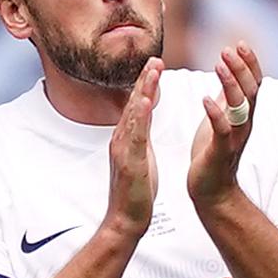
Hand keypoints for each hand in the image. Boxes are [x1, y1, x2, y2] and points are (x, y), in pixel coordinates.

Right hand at [100, 65, 166, 245]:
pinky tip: (146, 101)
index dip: (145, 84)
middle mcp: (121, 139)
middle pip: (134, 103)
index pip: (137, 105)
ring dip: (143, 90)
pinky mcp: (129, 163)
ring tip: (152, 70)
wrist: (126, 220)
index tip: (155, 64)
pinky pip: (135, 135)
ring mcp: (123, 150)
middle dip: (145, 80)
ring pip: (134, 114)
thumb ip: (141, 137)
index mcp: (127, 138)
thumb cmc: (136, 191)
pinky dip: (140, 116)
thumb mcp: (141, 157)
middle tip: (155, 58)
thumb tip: (143, 122)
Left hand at [186, 41, 266, 207]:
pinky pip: (222, 131)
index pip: (253, 84)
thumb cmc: (214, 153)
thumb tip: (232, 72)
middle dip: (241, 69)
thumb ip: (229, 98)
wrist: (211, 190)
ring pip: (240, 108)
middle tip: (227, 49)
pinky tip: (205, 99)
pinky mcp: (221, 152)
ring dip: (231, 85)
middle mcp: (244, 124)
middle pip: (250, 92)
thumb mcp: (223, 118)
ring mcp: (235, 139)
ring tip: (218, 64)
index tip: (240, 44)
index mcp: (244, 115)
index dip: (250, 64)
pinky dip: (215, 114)